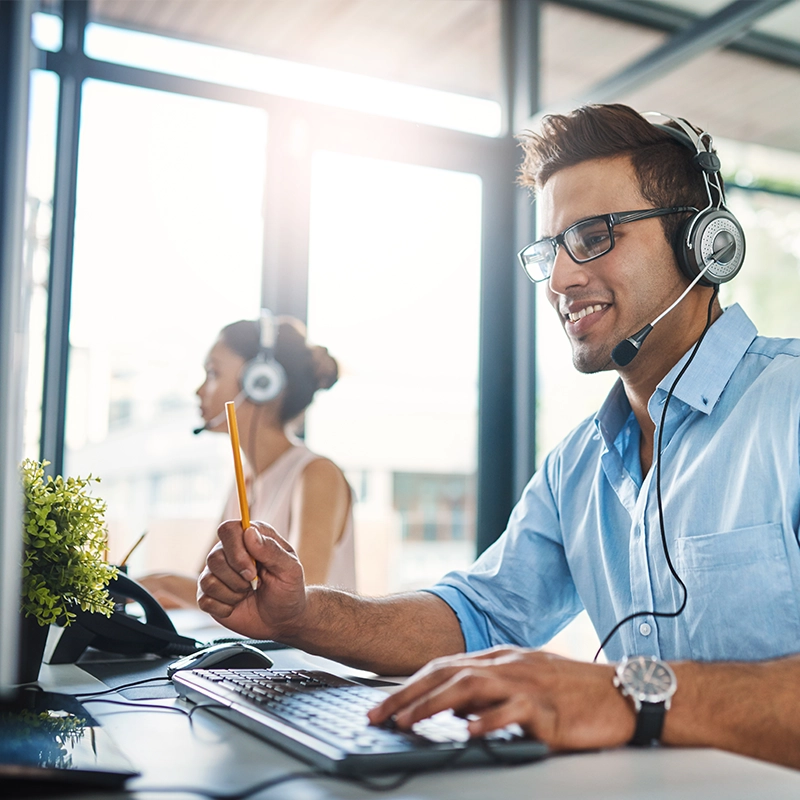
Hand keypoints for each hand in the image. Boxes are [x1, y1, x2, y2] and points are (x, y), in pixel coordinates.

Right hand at [197, 519, 307, 640]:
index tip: (253, 571)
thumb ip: (271, 550)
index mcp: (250, 537)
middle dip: (237, 578)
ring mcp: (217, 573)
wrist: (282, 619)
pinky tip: (237, 605)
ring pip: (207, 580)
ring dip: (233, 593)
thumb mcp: (290, 569)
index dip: (236, 551)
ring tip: (248, 593)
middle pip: (214, 557)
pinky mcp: (208, 594)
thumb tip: (249, 532)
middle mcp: (229, 551)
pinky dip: (224, 607)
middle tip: (256, 584)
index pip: (228, 530)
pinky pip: (204, 600)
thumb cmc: (288, 590)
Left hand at [368, 646, 635, 751]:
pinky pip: (512, 711)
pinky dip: (488, 720)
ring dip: (433, 705)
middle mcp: (507, 664)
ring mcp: (526, 682)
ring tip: (407, 723)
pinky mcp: (547, 707)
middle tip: (378, 716)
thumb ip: (489, 691)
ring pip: (469, 686)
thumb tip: (452, 707)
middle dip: (407, 695)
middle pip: (447, 673)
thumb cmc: (573, 691)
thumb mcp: (524, 683)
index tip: (384, 705)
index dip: (410, 685)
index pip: (444, 667)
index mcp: (500, 658)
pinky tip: (468, 732)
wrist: (621, 692)